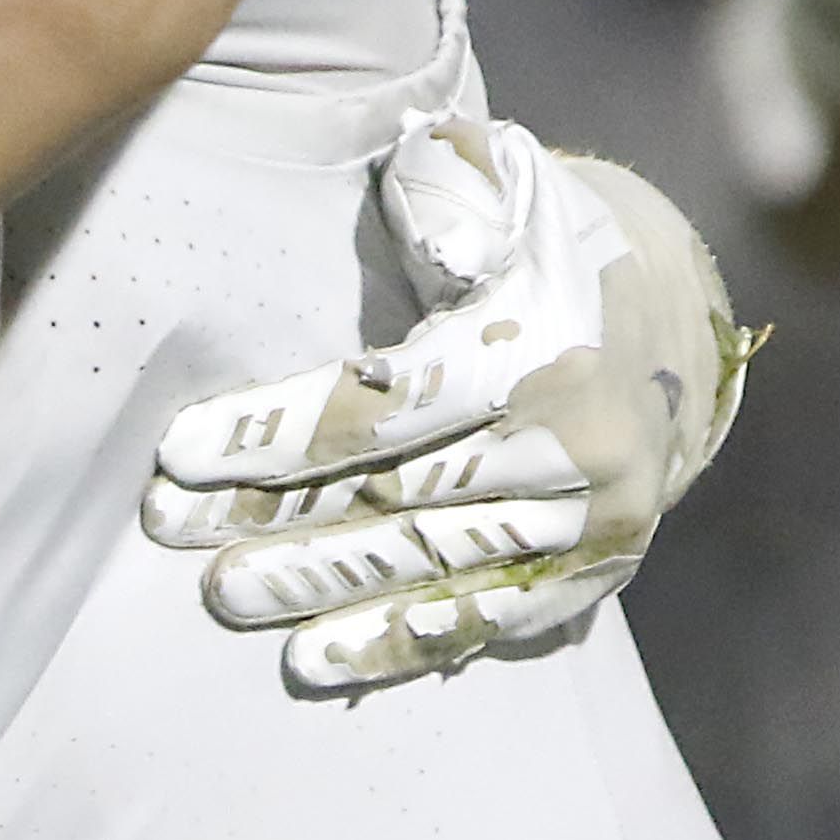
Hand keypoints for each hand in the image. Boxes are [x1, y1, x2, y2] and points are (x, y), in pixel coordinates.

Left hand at [145, 116, 754, 692]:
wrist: (667, 308)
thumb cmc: (533, 233)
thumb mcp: (499, 180)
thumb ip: (450, 194)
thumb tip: (432, 238)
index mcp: (542, 340)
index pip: (385, 402)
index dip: (277, 433)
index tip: (179, 452)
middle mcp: (578, 437)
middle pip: (396, 491)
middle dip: (274, 516)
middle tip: (171, 532)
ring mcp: (596, 511)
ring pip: (435, 562)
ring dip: (321, 586)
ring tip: (224, 596)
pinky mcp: (600, 563)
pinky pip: (492, 617)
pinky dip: (401, 641)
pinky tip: (314, 660)